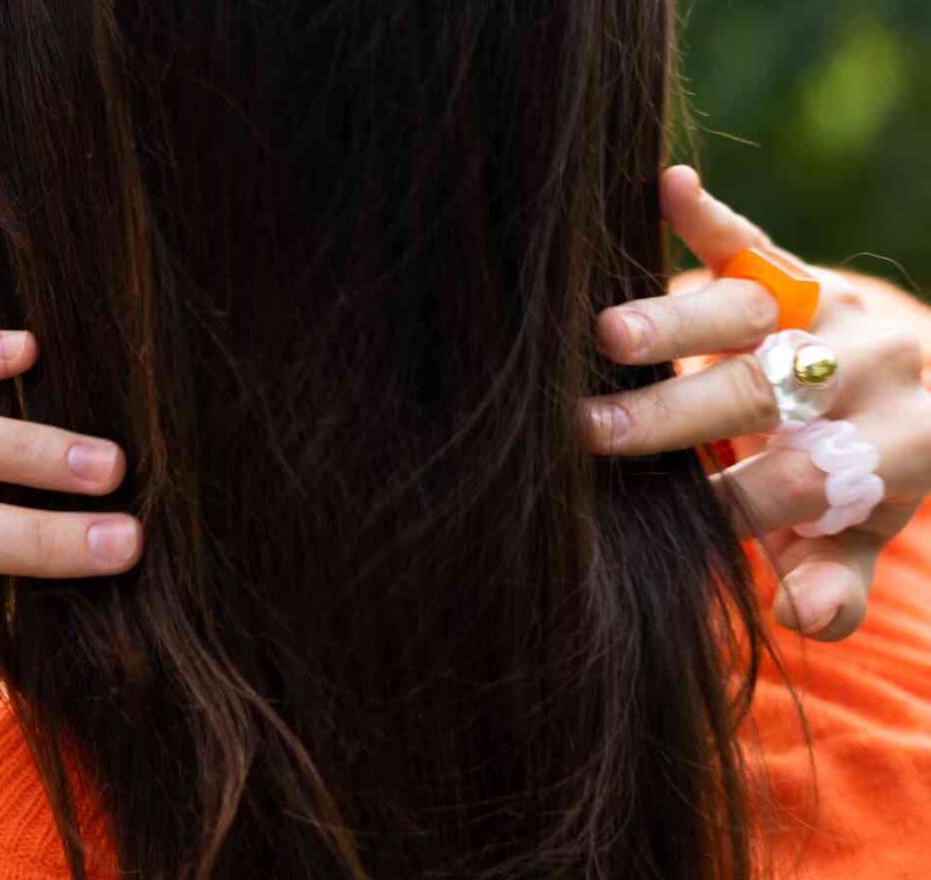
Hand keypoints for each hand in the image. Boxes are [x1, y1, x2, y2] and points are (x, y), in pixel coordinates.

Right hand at [581, 166, 930, 639]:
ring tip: (605, 337)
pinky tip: (668, 188)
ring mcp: (828, 308)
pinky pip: (751, 236)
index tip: (668, 523)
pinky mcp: (791, 265)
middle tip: (592, 432)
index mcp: (902, 444)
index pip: (805, 477)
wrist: (901, 385)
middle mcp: (871, 365)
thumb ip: (833, 578)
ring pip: (754, 308)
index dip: (739, 504)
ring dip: (676, 321)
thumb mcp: (854, 535)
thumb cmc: (852, 478)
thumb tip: (803, 617)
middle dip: (679, 415)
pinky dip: (708, 214)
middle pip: (767, 390)